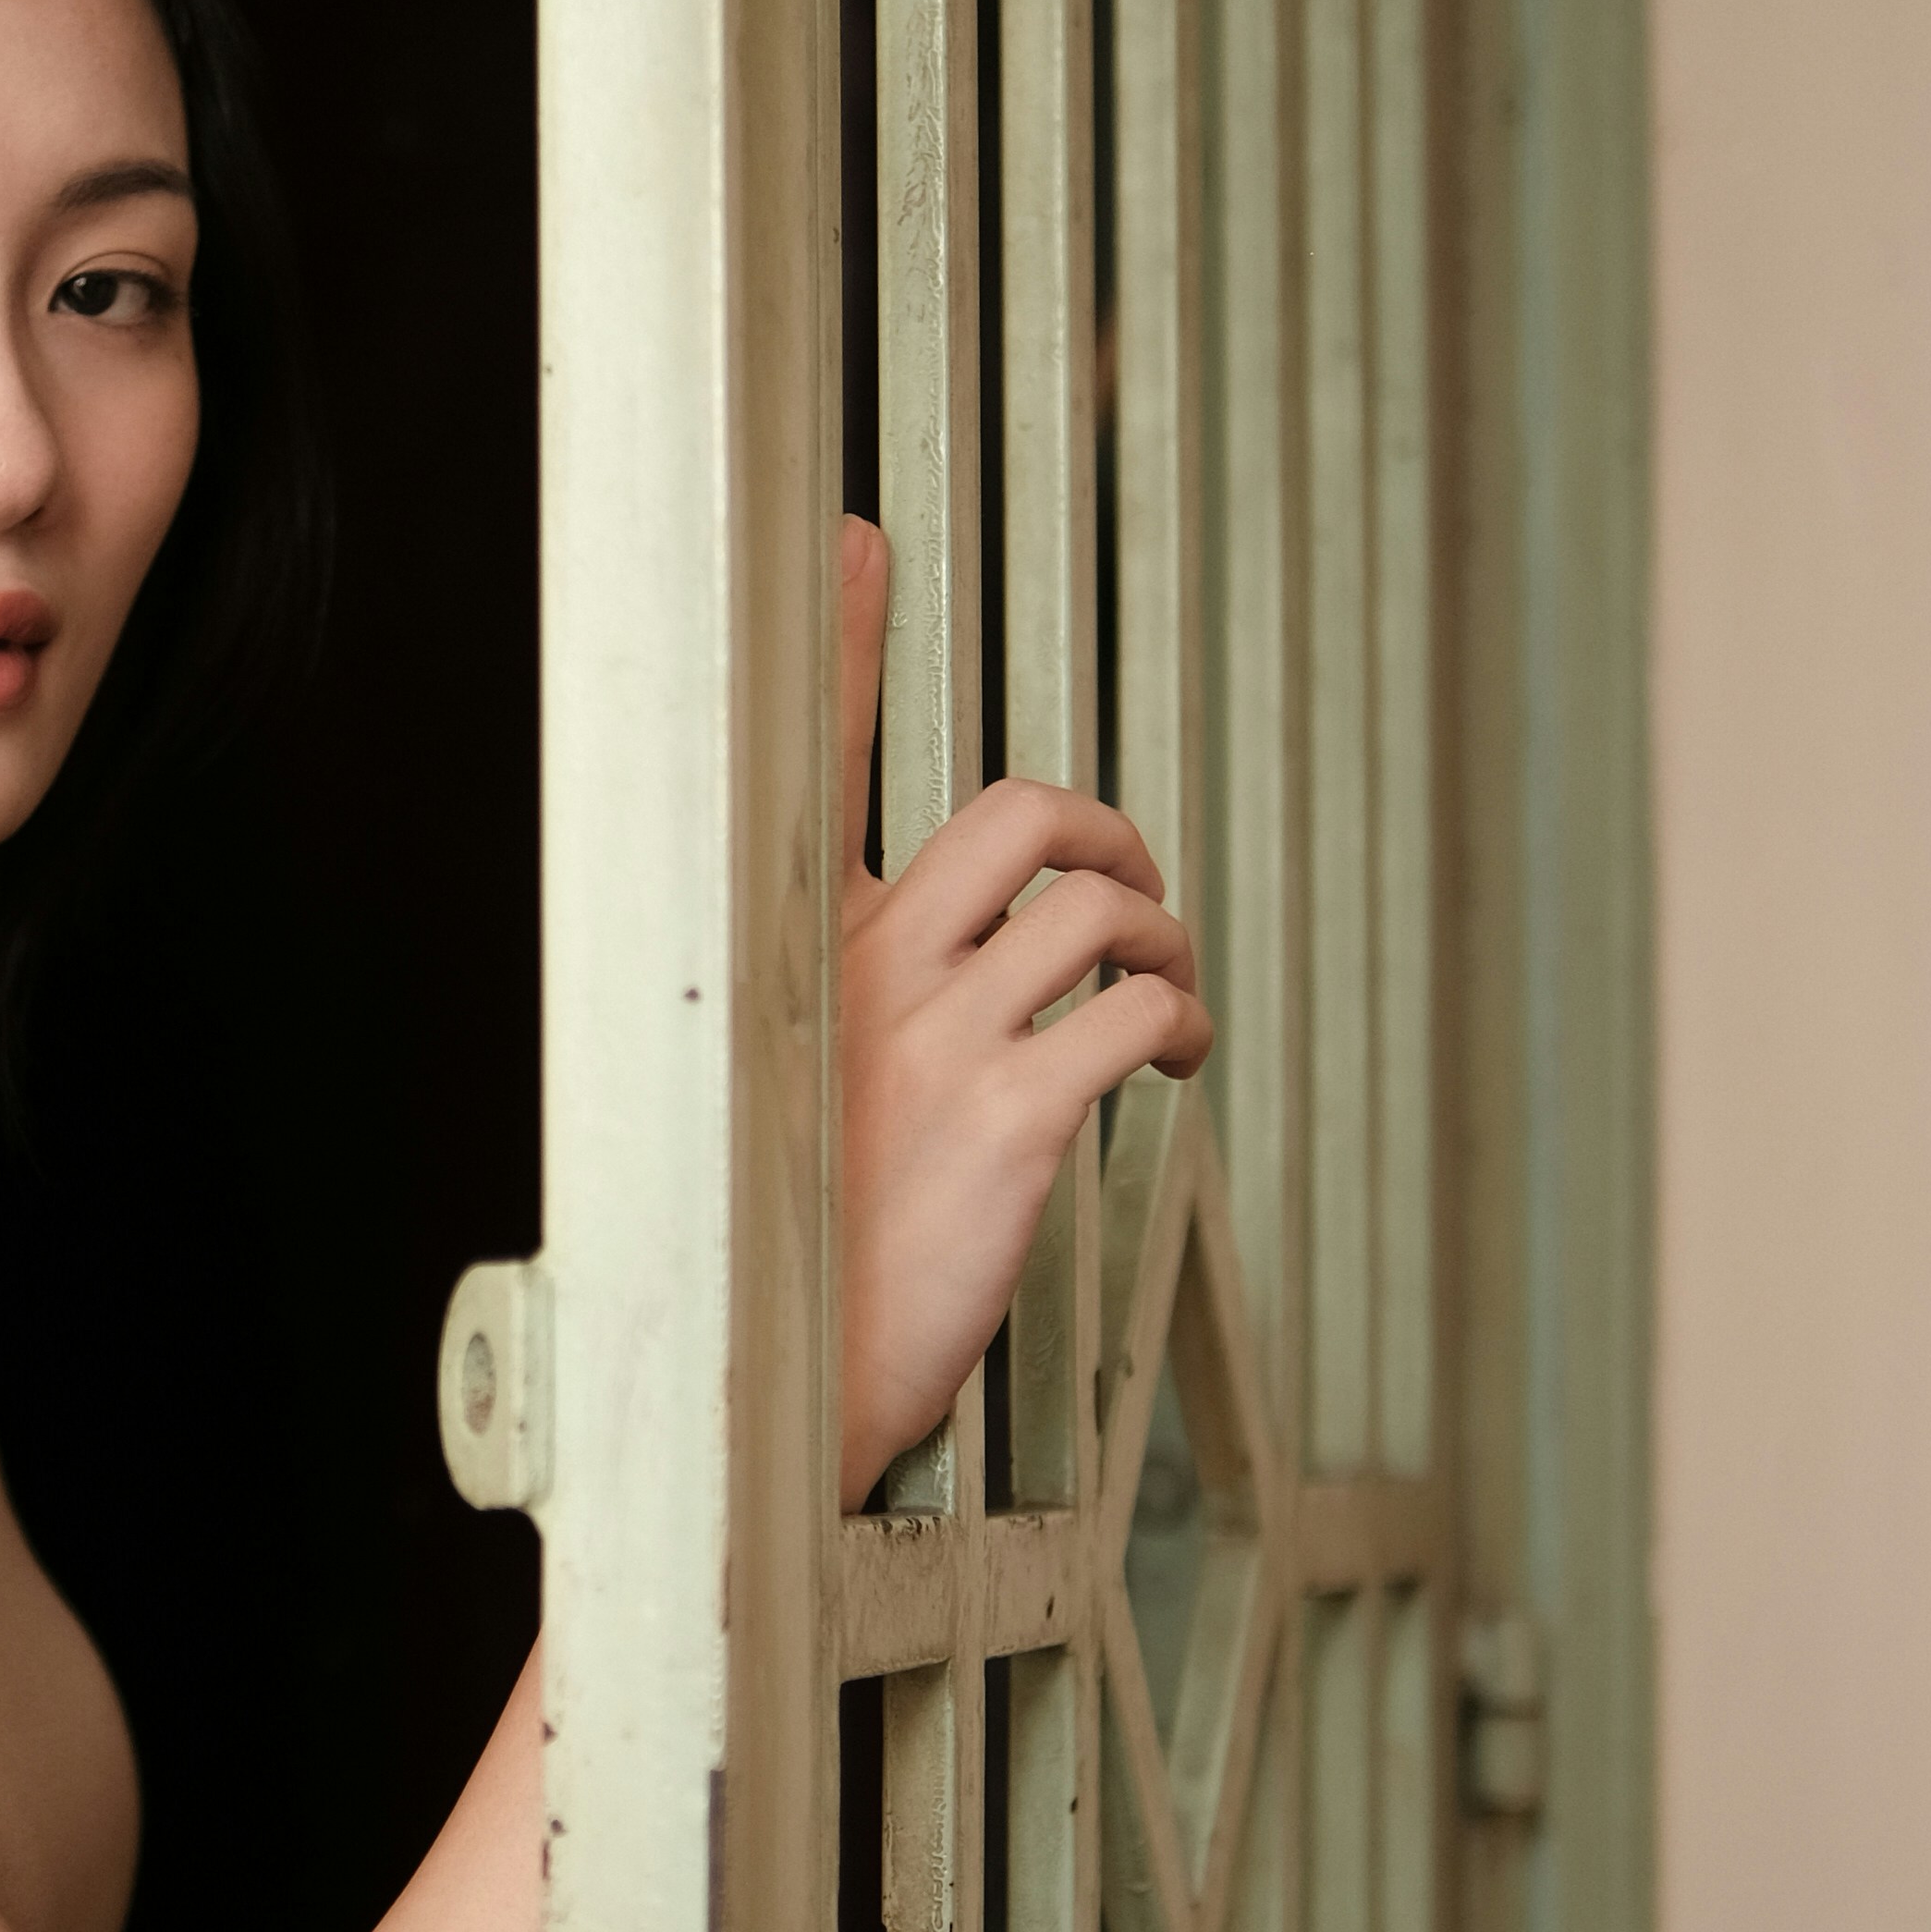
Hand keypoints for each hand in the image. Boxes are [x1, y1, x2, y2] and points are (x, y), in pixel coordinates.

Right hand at [834, 515, 1212, 1506]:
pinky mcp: (1008, 1120)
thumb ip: (821, 1017)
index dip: (831, 630)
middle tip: (1127, 889)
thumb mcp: (762, 1103)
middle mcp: (855, 968)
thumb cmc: (766, 1256)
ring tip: (1165, 994)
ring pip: (1095, 903)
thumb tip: (905, 984)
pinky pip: (1132, 1009)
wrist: (751, 1393)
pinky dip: (1179, 1018)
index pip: (803, 756)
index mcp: (783, 951)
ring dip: (1159, 932)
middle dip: (1104, 831)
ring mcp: (931, 1039)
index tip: (845, 538)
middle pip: (1015, 814)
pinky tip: (1174, 1060)